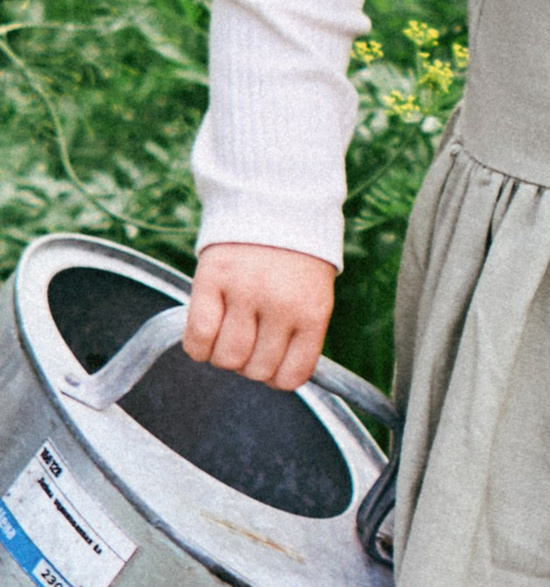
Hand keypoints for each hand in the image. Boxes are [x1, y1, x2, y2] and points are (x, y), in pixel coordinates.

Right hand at [185, 244, 336, 394]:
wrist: (275, 207)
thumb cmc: (295, 263)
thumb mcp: (314, 299)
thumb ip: (299, 338)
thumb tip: (275, 378)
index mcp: (312, 314)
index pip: (292, 376)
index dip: (277, 378)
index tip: (272, 365)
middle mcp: (280, 305)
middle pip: (255, 369)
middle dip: (250, 365)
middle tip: (250, 341)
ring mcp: (244, 292)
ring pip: (226, 358)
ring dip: (224, 356)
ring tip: (229, 335)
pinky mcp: (211, 280)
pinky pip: (197, 335)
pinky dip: (198, 345)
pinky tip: (206, 333)